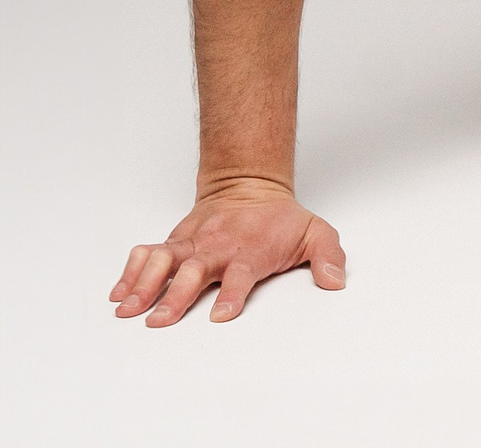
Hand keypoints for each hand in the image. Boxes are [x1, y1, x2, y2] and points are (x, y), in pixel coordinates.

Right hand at [111, 179, 344, 326]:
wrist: (250, 184)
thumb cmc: (281, 219)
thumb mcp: (316, 232)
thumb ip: (329, 257)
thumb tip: (336, 282)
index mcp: (251, 251)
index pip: (242, 275)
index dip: (232, 295)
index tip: (220, 316)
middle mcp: (218, 247)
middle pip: (194, 272)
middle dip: (175, 297)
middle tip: (157, 320)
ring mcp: (194, 243)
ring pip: (164, 261)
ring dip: (144, 284)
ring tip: (126, 309)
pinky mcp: (176, 241)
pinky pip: (148, 253)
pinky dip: (131, 271)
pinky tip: (118, 293)